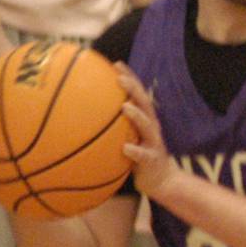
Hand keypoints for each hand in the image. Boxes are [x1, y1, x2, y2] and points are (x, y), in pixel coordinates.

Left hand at [116, 63, 178, 197]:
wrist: (161, 182)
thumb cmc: (138, 158)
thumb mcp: (127, 138)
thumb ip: (113, 126)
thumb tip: (83, 115)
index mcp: (145, 120)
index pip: (138, 94)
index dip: (130, 78)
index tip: (115, 64)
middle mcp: (152, 128)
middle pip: (145, 104)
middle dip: (134, 89)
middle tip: (119, 79)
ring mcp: (154, 143)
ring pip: (148, 126)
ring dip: (137, 115)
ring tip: (125, 107)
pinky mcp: (153, 161)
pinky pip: (143, 155)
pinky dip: (135, 151)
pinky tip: (126, 148)